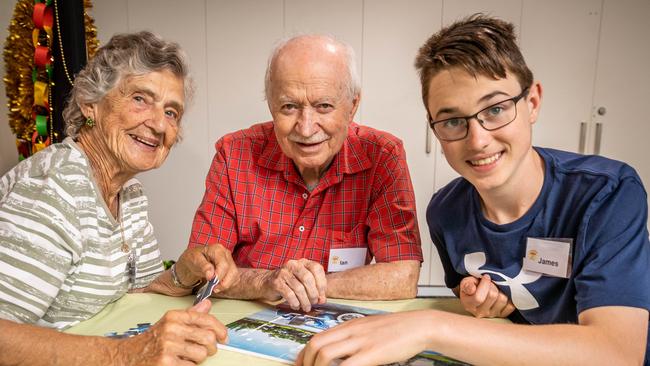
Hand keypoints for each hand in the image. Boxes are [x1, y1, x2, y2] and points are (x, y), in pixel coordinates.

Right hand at [118, 299, 226, 364]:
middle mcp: (171, 328)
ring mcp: (168, 346)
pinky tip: (178, 364)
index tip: (224, 337)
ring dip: (198, 360)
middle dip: (212, 348)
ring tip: (188, 358)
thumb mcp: (169, 323)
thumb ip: (189, 315)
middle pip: (208, 338)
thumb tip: (207, 304)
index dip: (220, 329)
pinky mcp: (166, 362)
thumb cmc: (150, 341)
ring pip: (201, 354)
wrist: (126, 357)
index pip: (206, 319)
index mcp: (174, 316)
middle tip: (207, 351)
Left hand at [175, 244, 238, 292]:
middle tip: (213, 288)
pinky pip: (234, 279)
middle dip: (223, 283)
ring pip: (235, 276)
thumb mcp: (193, 260)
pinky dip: (227, 285)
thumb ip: (203, 266)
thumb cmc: (192, 258)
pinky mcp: (231, 269)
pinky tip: (219, 286)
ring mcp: (230, 261)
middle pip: (232, 271)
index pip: (224, 265)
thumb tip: (211, 274)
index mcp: (217, 249)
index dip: (219, 275)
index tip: (211, 281)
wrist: (192, 262)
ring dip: (226, 285)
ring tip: (214, 288)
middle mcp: (226, 254)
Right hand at [263, 258, 326, 311]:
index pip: (316, 269)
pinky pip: (289, 294)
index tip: (322, 296)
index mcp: (303, 262)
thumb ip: (314, 288)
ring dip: (305, 301)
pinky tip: (296, 306)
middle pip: (307, 278)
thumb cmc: (288, 282)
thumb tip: (322, 300)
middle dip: (313, 293)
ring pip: (299, 288)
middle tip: (314, 302)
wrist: (267, 282)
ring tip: (306, 307)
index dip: (322, 283)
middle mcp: (293, 264)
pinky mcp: (276, 282)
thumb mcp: (303, 281)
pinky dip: (295, 302)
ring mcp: (284, 272)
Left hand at [297, 310, 431, 365]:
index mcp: (350, 325)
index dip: (304, 354)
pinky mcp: (372, 353)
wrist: (420, 325)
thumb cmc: (398, 330)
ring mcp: (360, 341)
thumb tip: (341, 352)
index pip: (317, 337)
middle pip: (316, 345)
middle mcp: (351, 330)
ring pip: (325, 355)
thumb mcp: (371, 329)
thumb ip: (355, 337)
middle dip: (305, 362)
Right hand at [459, 274, 514, 317]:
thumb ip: (467, 285)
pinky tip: (502, 293)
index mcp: (468, 305)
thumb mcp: (466, 283)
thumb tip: (472, 289)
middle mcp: (480, 313)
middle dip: (493, 285)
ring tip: (496, 287)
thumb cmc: (472, 286)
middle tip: (491, 281)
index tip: (486, 276)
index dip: (484, 284)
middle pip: (492, 296)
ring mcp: (492, 315)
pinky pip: (510, 306)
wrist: (477, 293)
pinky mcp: (501, 315)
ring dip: (501, 290)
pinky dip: (509, 298)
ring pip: (502, 300)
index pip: (478, 297)